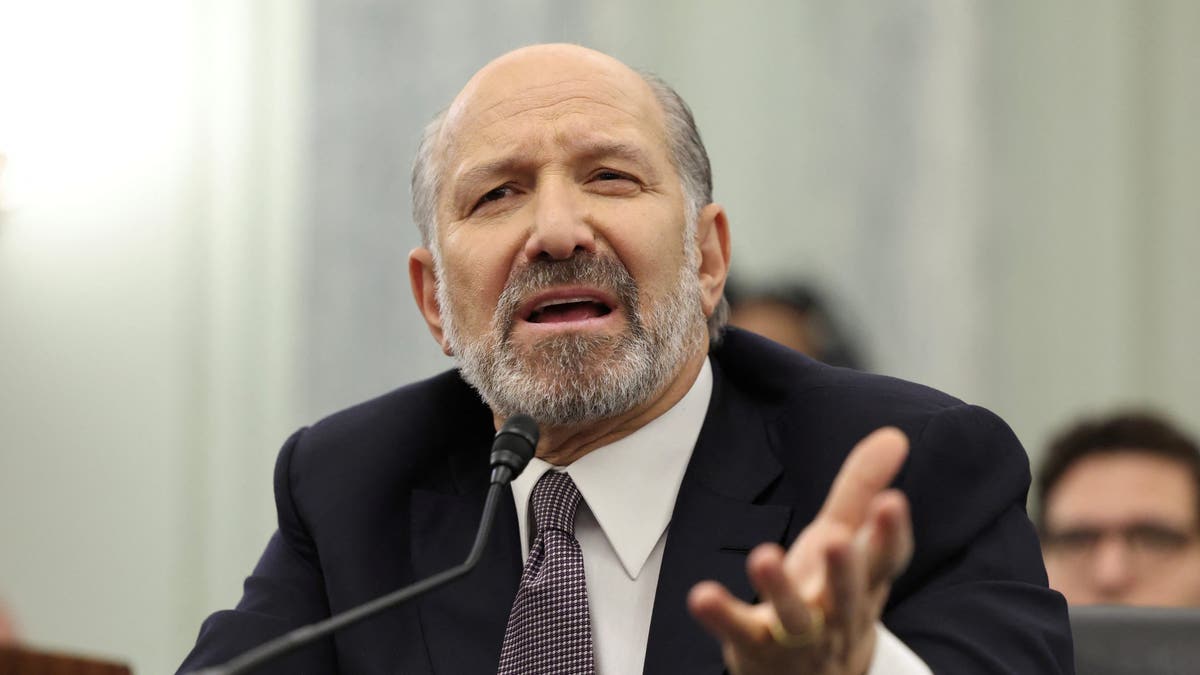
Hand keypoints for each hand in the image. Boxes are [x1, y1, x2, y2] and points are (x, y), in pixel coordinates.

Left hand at [688, 427, 913, 674]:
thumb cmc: (829, 597)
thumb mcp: (846, 540)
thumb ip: (861, 489)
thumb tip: (894, 435)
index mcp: (863, 582)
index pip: (884, 560)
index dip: (890, 533)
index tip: (892, 502)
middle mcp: (835, 611)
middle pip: (845, 593)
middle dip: (842, 569)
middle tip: (834, 540)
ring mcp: (796, 635)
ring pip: (793, 617)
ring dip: (780, 589)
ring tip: (763, 556)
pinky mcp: (755, 646)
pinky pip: (739, 631)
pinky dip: (721, 615)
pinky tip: (701, 595)